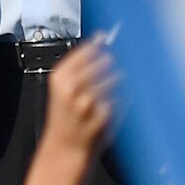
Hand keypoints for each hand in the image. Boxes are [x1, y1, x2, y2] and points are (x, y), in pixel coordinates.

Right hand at [43, 38, 118, 162]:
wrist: (67, 148)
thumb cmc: (66, 117)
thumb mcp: (63, 86)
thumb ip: (81, 61)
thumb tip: (101, 36)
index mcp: (60, 77)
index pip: (89, 49)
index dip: (101, 45)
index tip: (107, 42)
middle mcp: (73, 88)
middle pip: (106, 60)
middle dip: (111, 64)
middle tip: (107, 74)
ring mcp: (90, 102)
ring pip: (117, 77)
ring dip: (117, 82)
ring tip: (106, 94)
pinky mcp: (105, 115)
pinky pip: (123, 95)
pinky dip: (122, 98)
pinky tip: (110, 106)